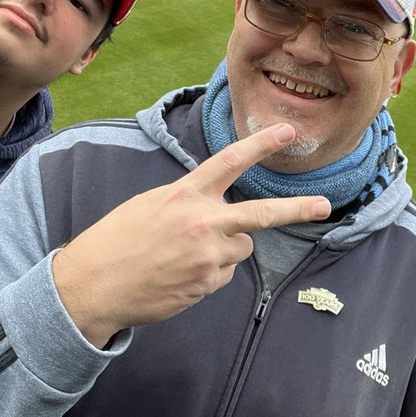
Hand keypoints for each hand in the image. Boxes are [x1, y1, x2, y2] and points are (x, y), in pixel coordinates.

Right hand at [52, 123, 330, 347]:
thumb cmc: (118, 241)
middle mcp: (201, 222)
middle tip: (324, 205)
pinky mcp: (206, 284)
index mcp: (184, 195)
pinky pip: (223, 275)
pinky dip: (209, 275)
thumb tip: (218, 211)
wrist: (92, 285)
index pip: (229, 161)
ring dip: (224, 250)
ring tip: (184, 255)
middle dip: (296, 209)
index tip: (285, 131)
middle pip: (261, 214)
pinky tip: (179, 275)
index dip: (260, 144)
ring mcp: (207, 256)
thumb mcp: (150, 204)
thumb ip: (189, 202)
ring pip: (240, 248)